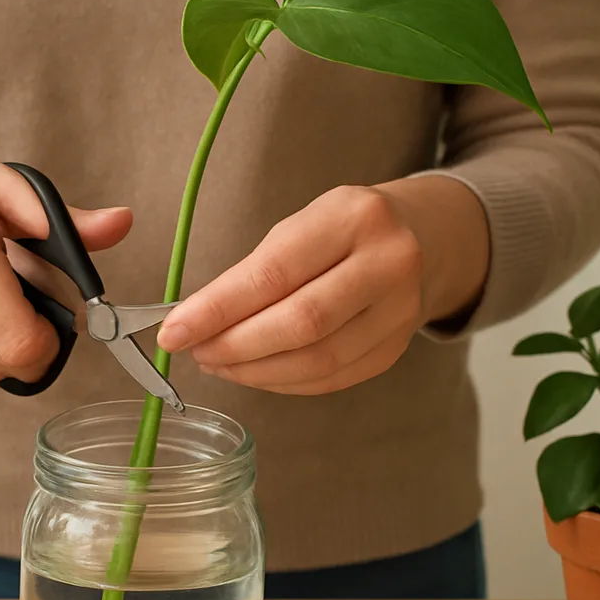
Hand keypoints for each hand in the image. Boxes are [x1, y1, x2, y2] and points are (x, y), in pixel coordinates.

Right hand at [0, 132, 132, 382]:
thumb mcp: (3, 183)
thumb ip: (65, 220)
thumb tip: (122, 224)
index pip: (22, 342)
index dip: (55, 341)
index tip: (61, 315)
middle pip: (9, 364)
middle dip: (38, 345)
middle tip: (36, 305)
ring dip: (10, 348)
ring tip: (2, 299)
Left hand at [157, 177, 488, 394]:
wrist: (426, 238)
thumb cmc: (343, 230)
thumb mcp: (302, 225)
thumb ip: (253, 271)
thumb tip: (192, 322)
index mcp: (354, 218)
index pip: (274, 273)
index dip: (217, 309)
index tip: (173, 330)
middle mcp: (388, 263)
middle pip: (300, 324)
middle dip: (234, 345)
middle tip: (194, 352)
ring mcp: (401, 311)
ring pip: (317, 360)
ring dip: (254, 371)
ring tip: (216, 362)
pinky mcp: (396, 348)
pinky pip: (331, 378)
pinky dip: (283, 382)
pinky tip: (253, 373)